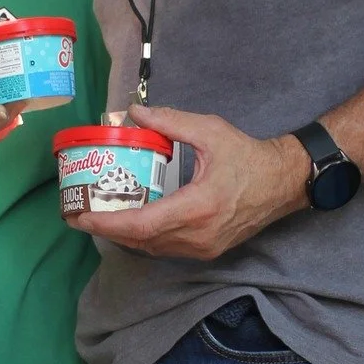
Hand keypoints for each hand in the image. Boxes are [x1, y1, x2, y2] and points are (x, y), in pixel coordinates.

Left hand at [66, 104, 309, 257]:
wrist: (284, 183)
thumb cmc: (249, 156)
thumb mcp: (211, 131)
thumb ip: (170, 122)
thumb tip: (133, 112)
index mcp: (198, 207)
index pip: (142, 224)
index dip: (107, 224)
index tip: (80, 217)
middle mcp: (198, 235)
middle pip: (140, 241)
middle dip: (106, 230)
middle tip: (78, 215)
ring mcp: (203, 248)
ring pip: (152, 248)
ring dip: (124, 236)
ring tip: (99, 218)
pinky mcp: (207, 251)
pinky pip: (166, 249)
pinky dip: (143, 238)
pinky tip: (130, 222)